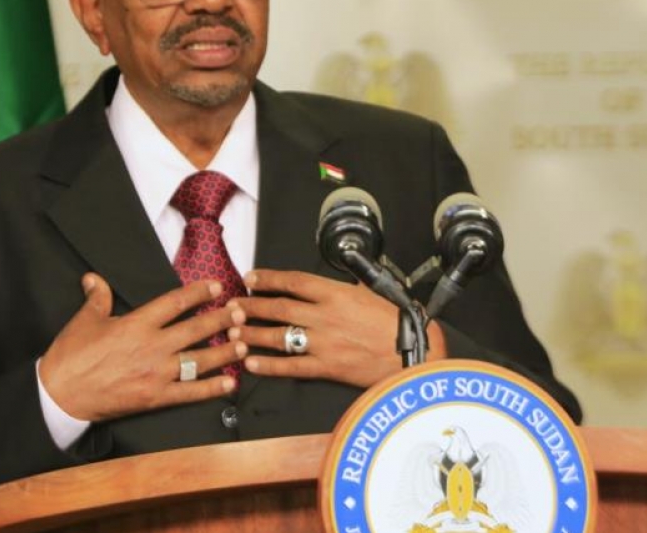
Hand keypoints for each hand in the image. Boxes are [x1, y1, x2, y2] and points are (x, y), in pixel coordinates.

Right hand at [39, 273, 245, 421]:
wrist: (59, 395)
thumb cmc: (70, 356)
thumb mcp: (84, 320)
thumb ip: (97, 297)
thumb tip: (94, 277)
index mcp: (136, 324)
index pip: (175, 302)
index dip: (198, 293)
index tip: (216, 287)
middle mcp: (152, 346)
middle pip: (195, 329)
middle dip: (221, 319)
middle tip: (241, 312)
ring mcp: (156, 374)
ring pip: (199, 360)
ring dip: (224, 352)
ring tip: (243, 343)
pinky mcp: (155, 398)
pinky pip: (190, 393)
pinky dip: (212, 388)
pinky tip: (230, 383)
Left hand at [229, 269, 446, 388]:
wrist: (415, 351)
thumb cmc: (397, 320)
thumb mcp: (371, 292)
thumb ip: (347, 288)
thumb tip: (336, 281)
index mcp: (336, 292)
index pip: (293, 281)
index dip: (268, 279)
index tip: (251, 278)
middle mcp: (325, 315)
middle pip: (279, 308)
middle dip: (252, 306)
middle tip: (232, 306)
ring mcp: (324, 342)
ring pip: (278, 336)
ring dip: (252, 333)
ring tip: (234, 332)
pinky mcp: (327, 367)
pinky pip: (291, 366)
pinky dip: (269, 365)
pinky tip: (251, 363)